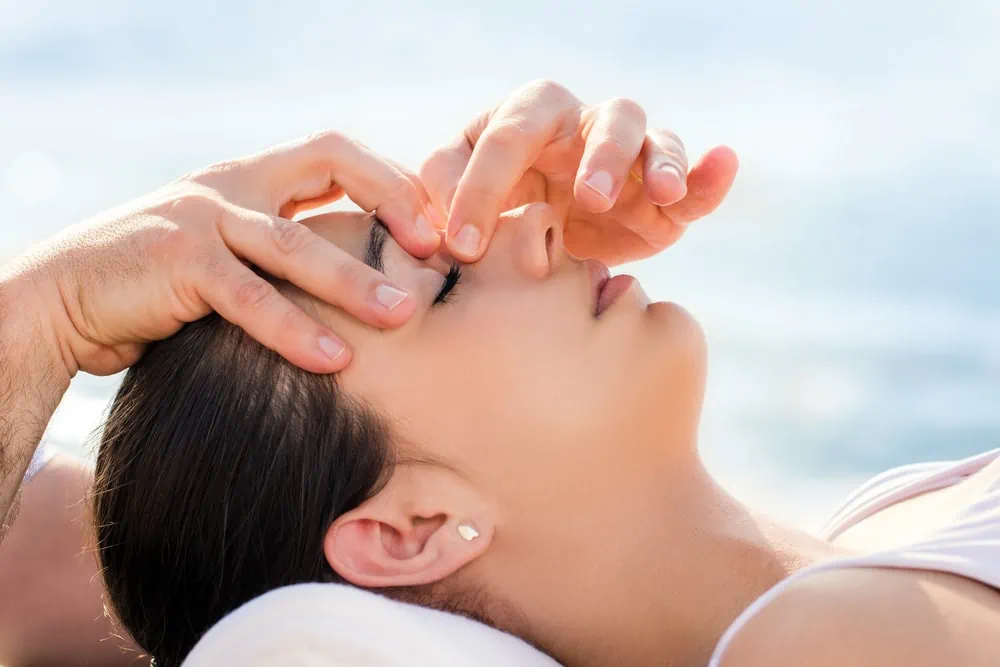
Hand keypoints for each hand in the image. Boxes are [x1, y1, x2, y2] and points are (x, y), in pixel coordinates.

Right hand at [12, 130, 442, 375]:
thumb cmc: (160, 283)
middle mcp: (231, 185)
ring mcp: (203, 217)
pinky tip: (334, 359)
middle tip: (437, 248)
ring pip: (294, 243)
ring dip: (353, 280)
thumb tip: (357, 280)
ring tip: (402, 314)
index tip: (432, 225)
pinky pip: (249, 298)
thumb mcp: (226, 252)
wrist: (65, 296)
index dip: (390, 180)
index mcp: (249, 176)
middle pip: (329, 163)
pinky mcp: (179, 262)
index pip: (335, 154)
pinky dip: (293, 330)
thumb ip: (278, 253)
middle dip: (391, 200)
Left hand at [420, 79, 738, 264]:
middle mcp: (583, 127)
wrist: (535, 245)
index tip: (464, 246)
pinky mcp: (662, 198)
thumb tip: (436, 211)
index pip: (506, 139)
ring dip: (657, 164)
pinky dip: (709, 174)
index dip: (482, 190)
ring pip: (653, 140)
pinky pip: (694, 177)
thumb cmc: (488, 210)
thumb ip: (435, 191)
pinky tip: (723, 164)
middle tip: (590, 198)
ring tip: (661, 193)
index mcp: (525, 119)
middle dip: (599, 156)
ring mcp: (629, 159)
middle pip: (602, 119)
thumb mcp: (452, 198)